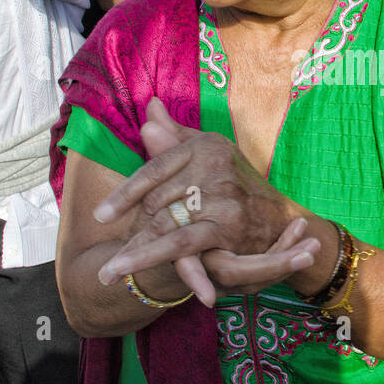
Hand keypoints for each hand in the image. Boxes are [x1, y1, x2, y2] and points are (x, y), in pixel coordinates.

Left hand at [94, 100, 319, 304]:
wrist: (282, 213)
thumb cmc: (236, 181)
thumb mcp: (209, 153)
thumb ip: (176, 136)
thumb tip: (150, 108)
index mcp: (204, 146)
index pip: (155, 170)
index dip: (125, 195)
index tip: (100, 217)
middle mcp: (213, 166)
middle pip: (157, 202)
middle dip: (131, 233)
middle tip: (107, 261)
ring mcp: (222, 195)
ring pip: (166, 225)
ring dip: (136, 253)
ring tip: (110, 274)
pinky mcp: (229, 224)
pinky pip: (185, 243)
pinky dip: (160, 258)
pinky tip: (142, 274)